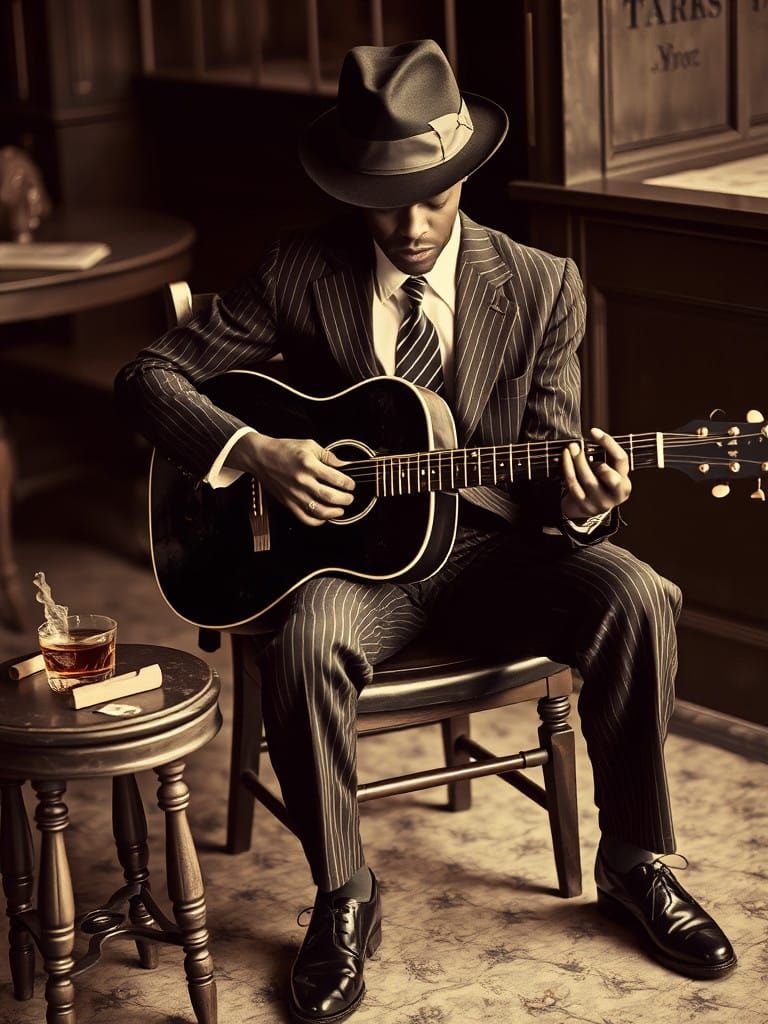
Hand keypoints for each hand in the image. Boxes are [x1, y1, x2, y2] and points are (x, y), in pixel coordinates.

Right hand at [227, 432, 354, 525]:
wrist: (261, 457)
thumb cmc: (284, 450)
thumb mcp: (309, 445)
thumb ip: (328, 456)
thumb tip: (343, 465)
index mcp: (308, 465)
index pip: (336, 479)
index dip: (348, 484)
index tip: (351, 484)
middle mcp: (302, 481)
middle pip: (330, 497)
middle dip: (345, 499)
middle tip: (349, 497)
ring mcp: (295, 494)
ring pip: (319, 511)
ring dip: (334, 512)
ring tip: (340, 509)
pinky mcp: (288, 503)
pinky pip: (305, 518)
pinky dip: (317, 521)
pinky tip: (324, 517)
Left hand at [560, 427, 630, 520]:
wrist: (583, 509)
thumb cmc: (597, 485)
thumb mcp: (606, 474)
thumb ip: (605, 459)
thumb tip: (592, 435)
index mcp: (625, 483)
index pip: (621, 459)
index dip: (608, 443)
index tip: (593, 431)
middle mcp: (616, 495)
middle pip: (607, 472)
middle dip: (592, 458)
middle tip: (576, 446)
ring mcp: (601, 502)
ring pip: (588, 479)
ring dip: (576, 461)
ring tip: (570, 448)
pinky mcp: (585, 507)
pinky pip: (574, 485)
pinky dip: (568, 470)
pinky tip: (565, 459)